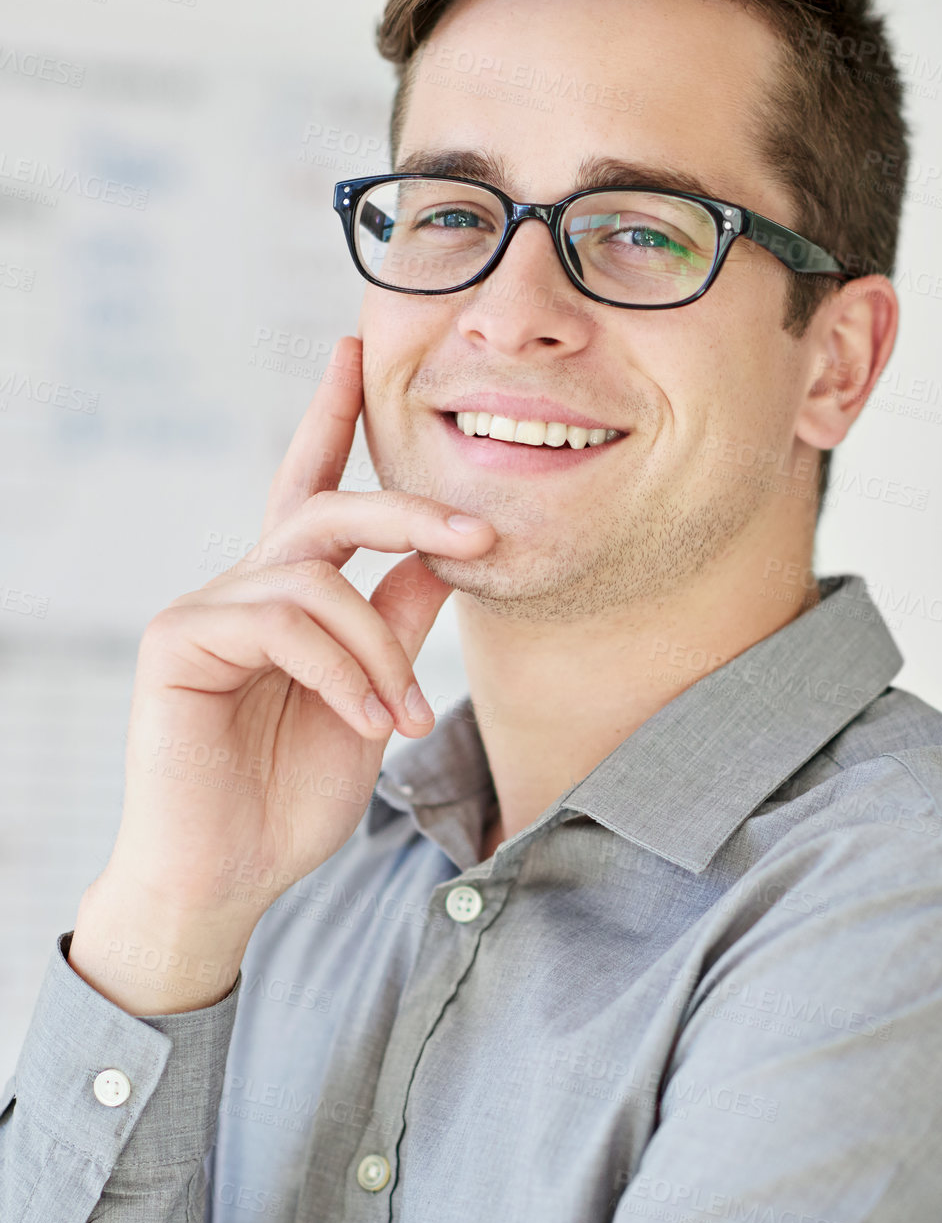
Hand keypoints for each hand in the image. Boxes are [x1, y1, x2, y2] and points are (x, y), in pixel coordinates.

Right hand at [69, 336, 493, 1011]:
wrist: (225, 878)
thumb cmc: (288, 795)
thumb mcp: (372, 698)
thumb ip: (396, 621)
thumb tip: (440, 550)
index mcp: (290, 595)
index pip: (311, 487)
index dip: (331, 415)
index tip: (354, 344)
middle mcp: (245, 587)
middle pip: (328, 508)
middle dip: (411, 511)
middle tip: (482, 536)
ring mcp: (205, 608)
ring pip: (316, 576)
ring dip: (380, 648)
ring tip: (401, 717)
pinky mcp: (178, 640)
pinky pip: (281, 620)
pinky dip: (339, 670)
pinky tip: (365, 723)